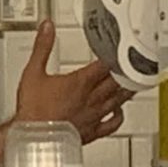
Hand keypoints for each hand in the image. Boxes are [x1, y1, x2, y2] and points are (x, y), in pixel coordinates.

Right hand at [13, 19, 130, 143]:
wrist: (34, 138)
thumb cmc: (33, 111)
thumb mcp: (33, 72)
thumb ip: (42, 47)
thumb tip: (47, 28)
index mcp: (79, 82)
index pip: (104, 65)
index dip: (114, 56)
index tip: (119, 49)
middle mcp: (90, 98)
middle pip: (115, 82)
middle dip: (125, 72)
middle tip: (134, 65)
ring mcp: (94, 116)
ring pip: (118, 100)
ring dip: (127, 91)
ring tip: (135, 83)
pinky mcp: (92, 131)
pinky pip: (112, 124)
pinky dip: (119, 116)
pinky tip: (120, 112)